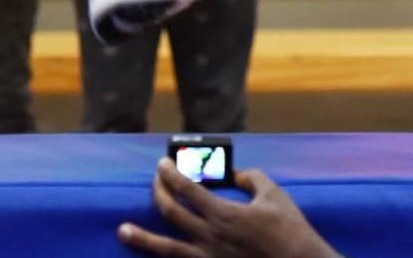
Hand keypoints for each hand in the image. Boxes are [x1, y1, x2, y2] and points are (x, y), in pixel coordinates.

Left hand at [118, 159, 338, 257]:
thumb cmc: (289, 230)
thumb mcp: (273, 194)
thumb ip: (250, 178)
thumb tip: (232, 174)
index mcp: (224, 213)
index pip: (187, 188)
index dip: (171, 173)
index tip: (163, 164)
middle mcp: (210, 236)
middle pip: (171, 212)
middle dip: (158, 192)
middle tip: (154, 180)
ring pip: (166, 248)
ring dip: (142, 238)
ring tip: (122, 231)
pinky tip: (153, 254)